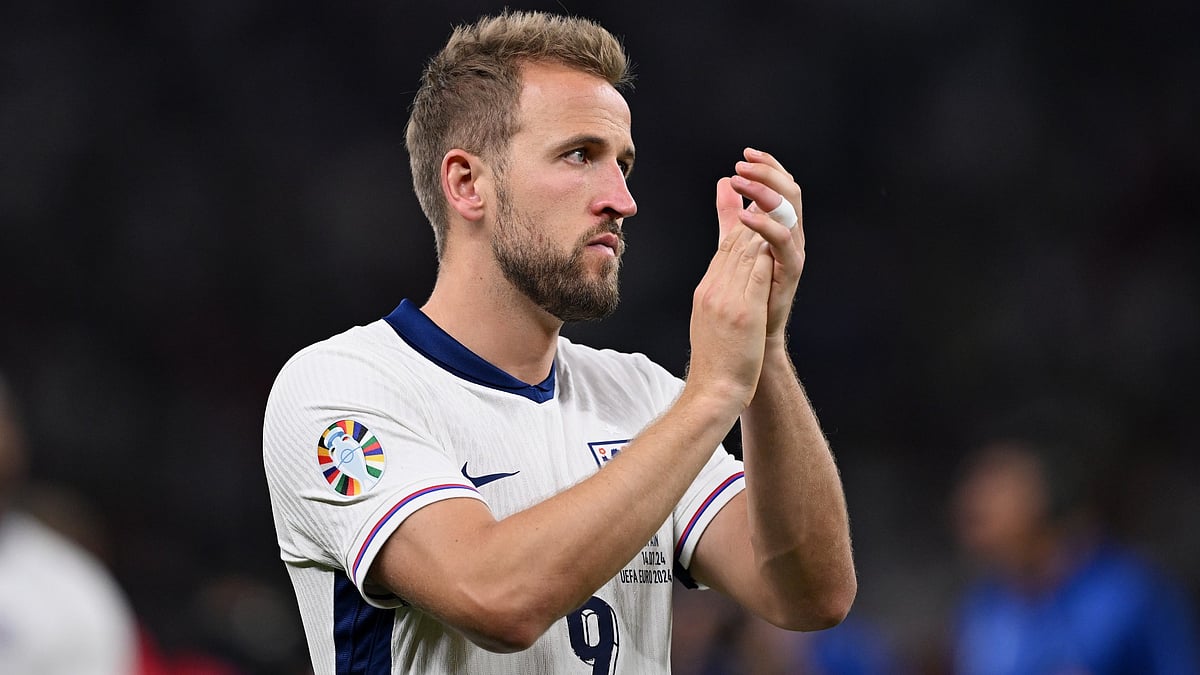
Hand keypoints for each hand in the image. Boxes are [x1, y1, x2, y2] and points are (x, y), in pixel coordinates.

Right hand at [686, 218, 774, 415]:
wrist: (714, 389)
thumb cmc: (717, 360)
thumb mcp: (713, 321)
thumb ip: (721, 292)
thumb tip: (725, 280)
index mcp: (707, 291)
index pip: (725, 248)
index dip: (740, 222)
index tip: (753, 203)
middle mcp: (713, 289)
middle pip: (734, 242)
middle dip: (751, 213)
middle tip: (764, 189)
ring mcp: (726, 298)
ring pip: (744, 250)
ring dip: (760, 223)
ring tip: (774, 202)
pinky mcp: (742, 309)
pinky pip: (755, 270)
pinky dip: (765, 248)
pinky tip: (777, 234)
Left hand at [715, 148, 804, 341]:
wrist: (750, 333)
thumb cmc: (745, 290)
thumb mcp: (733, 243)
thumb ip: (730, 213)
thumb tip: (723, 183)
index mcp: (780, 225)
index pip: (781, 186)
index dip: (767, 167)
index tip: (746, 154)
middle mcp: (791, 235)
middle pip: (790, 191)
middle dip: (767, 173)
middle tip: (742, 165)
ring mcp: (793, 252)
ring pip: (789, 209)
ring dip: (763, 190)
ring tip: (740, 181)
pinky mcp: (790, 270)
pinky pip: (782, 240)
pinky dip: (764, 224)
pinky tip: (744, 215)